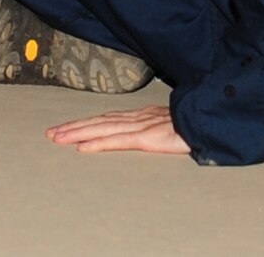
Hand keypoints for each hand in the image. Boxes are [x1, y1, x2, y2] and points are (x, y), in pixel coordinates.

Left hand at [47, 105, 190, 155]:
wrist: (212, 118)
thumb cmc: (196, 123)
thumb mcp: (172, 126)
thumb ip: (157, 129)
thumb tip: (150, 133)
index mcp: (142, 116)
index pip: (107, 118)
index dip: (85, 122)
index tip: (66, 127)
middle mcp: (138, 118)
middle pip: (99, 121)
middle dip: (73, 127)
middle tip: (51, 133)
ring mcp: (142, 126)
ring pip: (103, 128)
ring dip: (78, 133)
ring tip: (58, 138)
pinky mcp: (149, 137)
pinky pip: (119, 141)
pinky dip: (99, 143)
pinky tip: (83, 147)